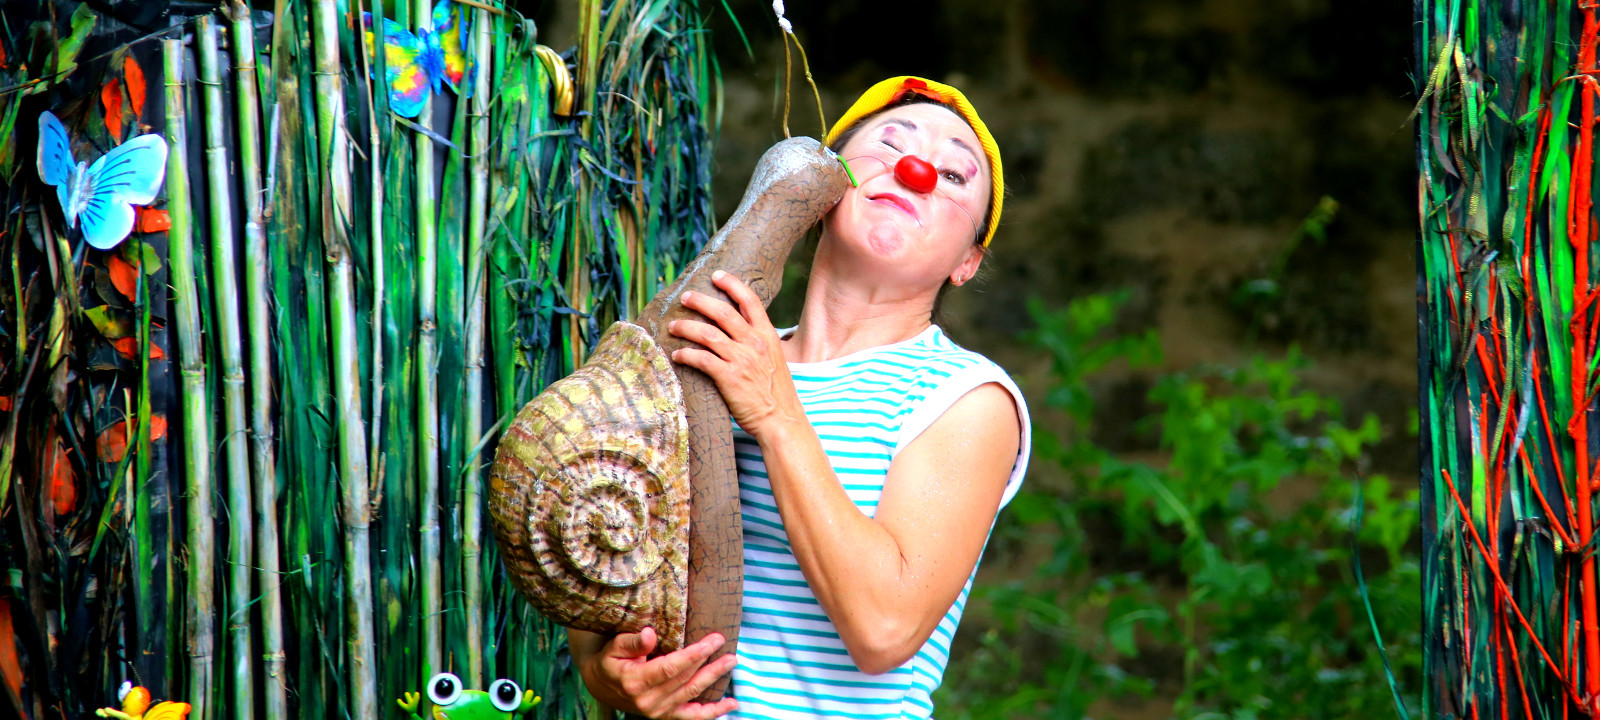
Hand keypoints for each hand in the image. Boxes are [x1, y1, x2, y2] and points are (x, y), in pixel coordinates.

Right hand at [576, 627, 737, 718]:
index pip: (671, 668)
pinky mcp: (666, 716)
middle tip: (723, 642)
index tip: (712, 640)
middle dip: (707, 660)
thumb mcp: (615, 646)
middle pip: (685, 680)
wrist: (601, 685)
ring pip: (692, 694)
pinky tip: (731, 703)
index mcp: (635, 681)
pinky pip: (693, 716)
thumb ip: (633, 642)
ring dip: (714, 678)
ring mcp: (658, 711)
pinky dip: (714, 712)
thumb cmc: (610, 661)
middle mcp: (648, 700)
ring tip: (731, 661)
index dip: (693, 655)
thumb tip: (650, 634)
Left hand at [669, 270, 802, 437]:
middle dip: (700, 301)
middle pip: (723, 312)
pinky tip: (677, 355)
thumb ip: (758, 343)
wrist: (781, 420)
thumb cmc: (776, 393)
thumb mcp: (775, 359)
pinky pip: (702, 359)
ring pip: (707, 334)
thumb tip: (738, 332)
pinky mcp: (729, 378)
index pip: (750, 301)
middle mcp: (755, 343)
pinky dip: (686, 354)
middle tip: (685, 297)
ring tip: (673, 326)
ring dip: (686, 327)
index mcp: (768, 336)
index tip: (717, 275)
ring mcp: (742, 360)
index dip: (732, 284)